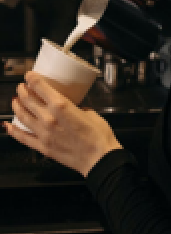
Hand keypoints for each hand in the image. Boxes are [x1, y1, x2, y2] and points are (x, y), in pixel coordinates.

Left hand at [6, 73, 121, 176]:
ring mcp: (43, 133)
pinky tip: (8, 126)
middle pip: (28, 100)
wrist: (99, 158)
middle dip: (23, 91)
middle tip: (22, 87)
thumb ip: (77, 109)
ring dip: (17, 106)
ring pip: (22, 116)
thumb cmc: (99, 137)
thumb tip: (74, 109)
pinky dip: (13, 130)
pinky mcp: (42, 146)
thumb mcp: (91, 114)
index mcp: (62, 107)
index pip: (40, 87)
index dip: (32, 79)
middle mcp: (49, 119)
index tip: (29, 75)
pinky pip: (22, 137)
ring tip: (15, 101)